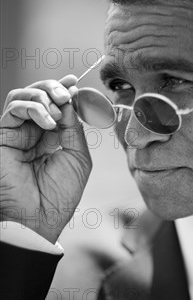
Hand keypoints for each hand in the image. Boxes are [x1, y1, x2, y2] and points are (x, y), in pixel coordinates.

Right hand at [0, 76, 91, 242]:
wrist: (38, 217)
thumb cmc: (59, 195)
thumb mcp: (78, 158)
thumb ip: (74, 129)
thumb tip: (69, 102)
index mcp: (51, 140)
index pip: (56, 107)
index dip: (65, 92)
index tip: (76, 82)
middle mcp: (33, 134)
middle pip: (39, 96)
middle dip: (55, 88)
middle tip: (68, 92)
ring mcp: (17, 134)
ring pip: (24, 96)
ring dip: (43, 95)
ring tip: (57, 111)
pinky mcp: (3, 135)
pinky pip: (14, 107)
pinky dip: (33, 107)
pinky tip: (47, 123)